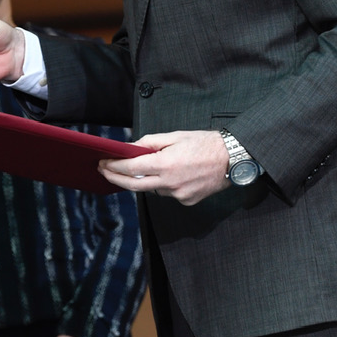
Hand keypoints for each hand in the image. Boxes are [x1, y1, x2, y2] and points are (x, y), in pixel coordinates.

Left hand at [98, 130, 230, 205]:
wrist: (233, 159)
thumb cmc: (206, 144)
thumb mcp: (175, 136)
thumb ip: (151, 143)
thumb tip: (133, 147)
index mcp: (165, 164)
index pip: (131, 168)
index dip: (114, 166)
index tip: (103, 163)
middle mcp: (170, 183)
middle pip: (134, 185)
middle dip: (116, 179)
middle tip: (105, 171)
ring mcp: (178, 195)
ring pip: (153, 189)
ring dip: (144, 179)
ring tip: (142, 167)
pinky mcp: (187, 201)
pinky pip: (168, 193)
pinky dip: (164, 184)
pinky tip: (172, 174)